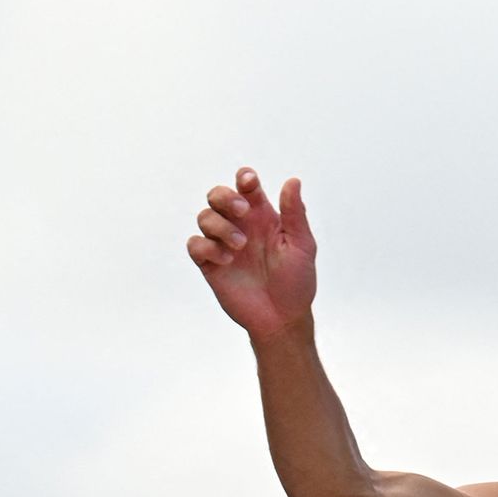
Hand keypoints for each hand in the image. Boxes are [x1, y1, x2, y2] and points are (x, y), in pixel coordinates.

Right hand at [187, 167, 316, 338]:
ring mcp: (223, 244)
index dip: (244, 178)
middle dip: (225, 196)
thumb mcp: (302, 246)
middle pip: (217, 194)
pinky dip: (207, 247)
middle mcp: (240, 226)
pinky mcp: (210, 264)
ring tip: (241, 246)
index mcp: (262, 216)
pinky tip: (227, 260)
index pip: (246, 186)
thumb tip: (293, 180)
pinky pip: (195, 244)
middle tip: (243, 211)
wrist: (282, 318)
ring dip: (220, 225)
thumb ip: (295, 213)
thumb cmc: (296, 281)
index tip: (249, 183)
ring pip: (204, 216)